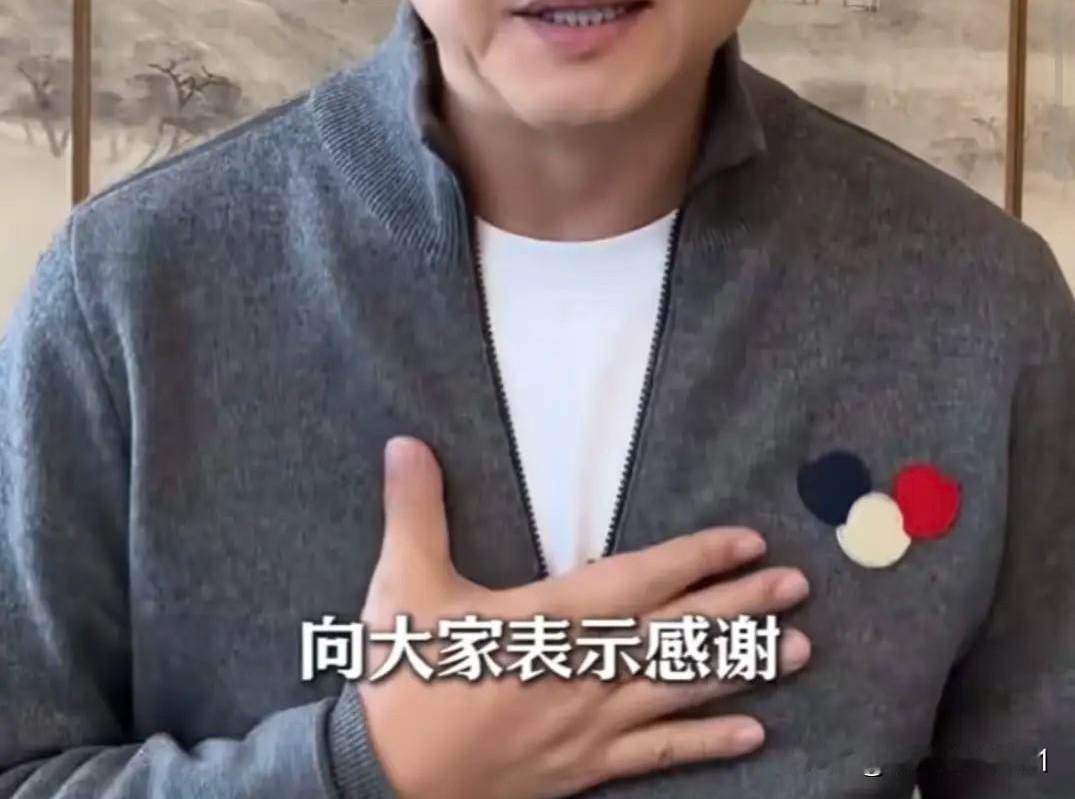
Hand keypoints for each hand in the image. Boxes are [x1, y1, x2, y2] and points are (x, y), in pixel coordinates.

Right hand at [358, 437, 810, 798]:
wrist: (386, 782)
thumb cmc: (403, 679)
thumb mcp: (404, 585)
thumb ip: (414, 510)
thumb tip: (405, 442)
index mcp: (552, 619)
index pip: (642, 580)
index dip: (697, 559)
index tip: (747, 543)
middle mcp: (588, 670)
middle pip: (680, 632)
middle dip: (742, 607)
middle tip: (798, 587)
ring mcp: (592, 724)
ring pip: (683, 689)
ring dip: (744, 668)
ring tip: (800, 651)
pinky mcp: (585, 768)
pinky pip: (658, 755)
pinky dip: (706, 744)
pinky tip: (752, 735)